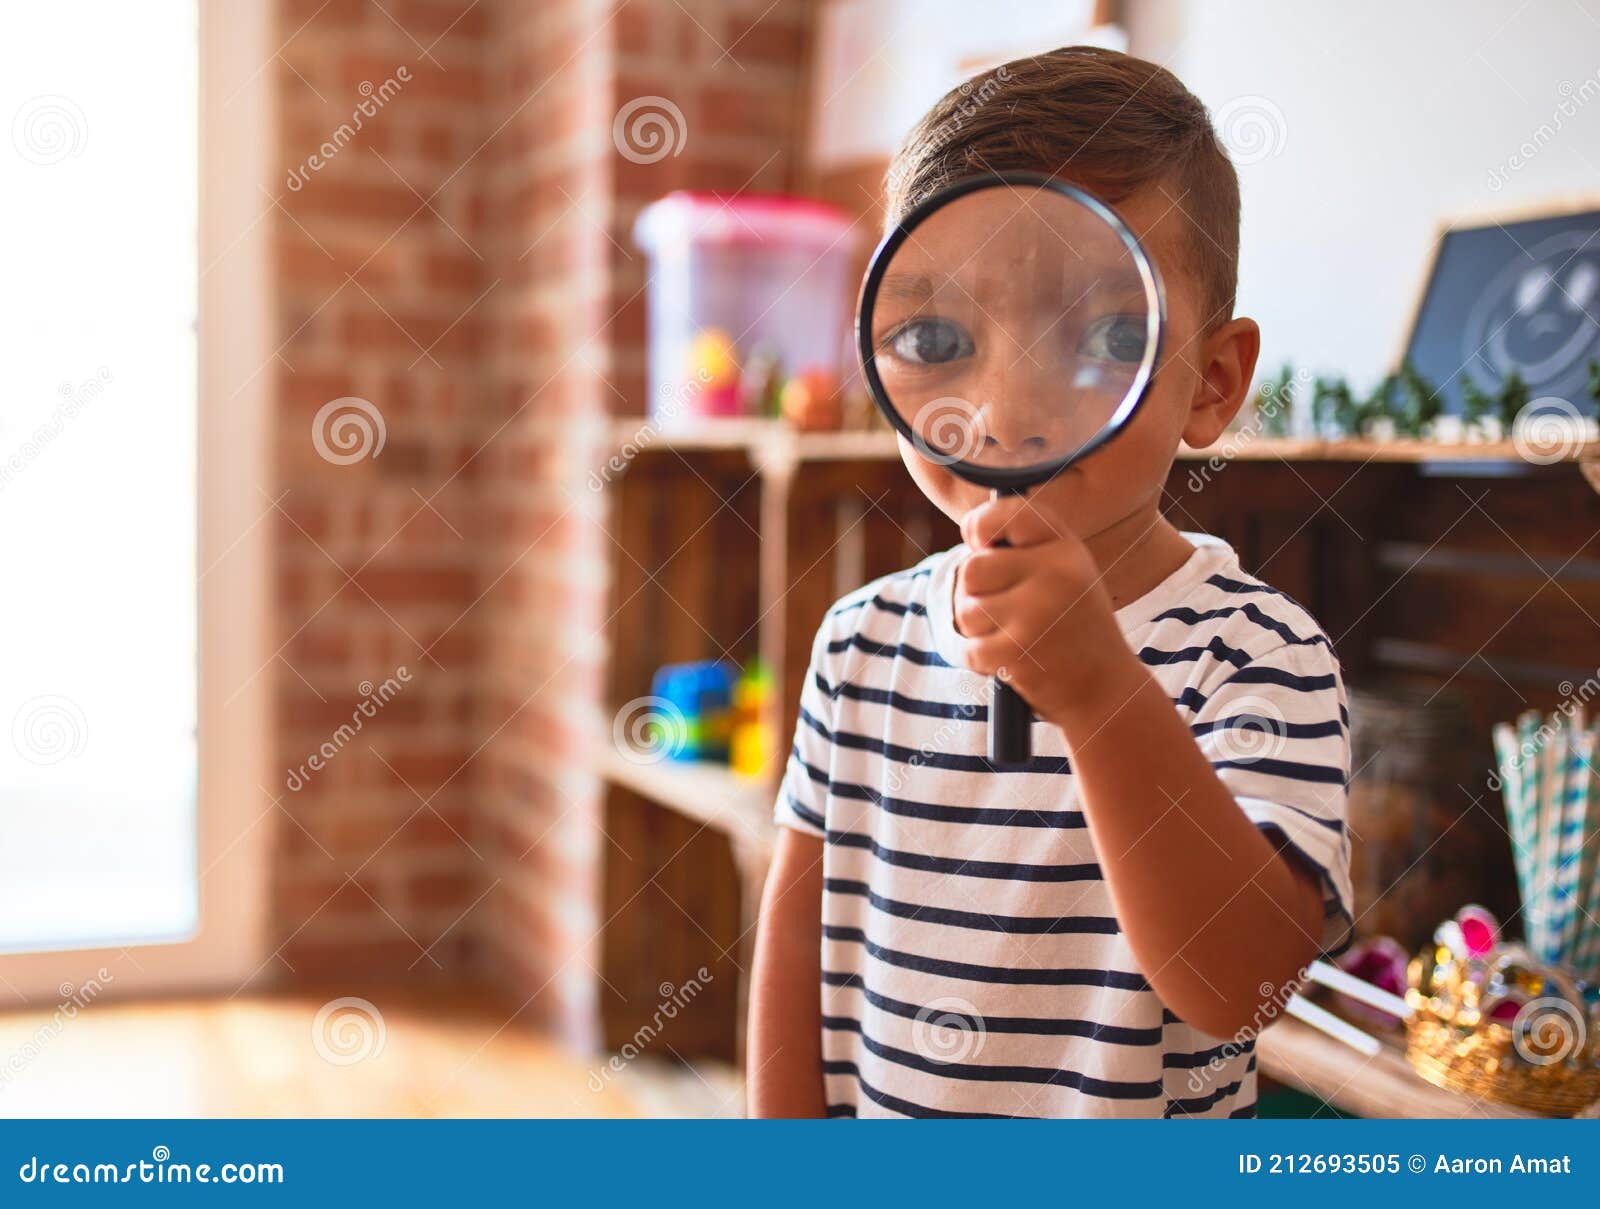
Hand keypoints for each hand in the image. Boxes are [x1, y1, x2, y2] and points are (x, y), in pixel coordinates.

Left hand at [955, 495, 1138, 730]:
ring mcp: (1037, 613)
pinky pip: (969, 648)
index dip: (981, 525)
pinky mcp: (1018, 651)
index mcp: (1067, 549)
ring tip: (1015, 638)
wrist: (1105, 690)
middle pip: (972, 568)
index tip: (978, 541)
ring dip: (977, 630)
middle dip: (975, 593)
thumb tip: (971, 532)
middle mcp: (1056, 574)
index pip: (1008, 514)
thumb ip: (1026, 548)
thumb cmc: (1074, 628)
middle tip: (1004, 612)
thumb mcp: (1066, 574)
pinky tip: (1013, 663)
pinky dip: (981, 660)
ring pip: (966, 609)